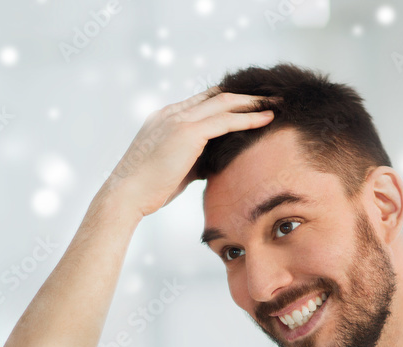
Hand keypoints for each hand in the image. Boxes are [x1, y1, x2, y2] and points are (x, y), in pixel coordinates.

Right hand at [104, 88, 275, 217]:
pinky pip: (225, 120)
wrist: (126, 195)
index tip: (251, 103)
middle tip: (271, 97)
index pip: (203, 101)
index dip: (229, 100)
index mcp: (165, 118)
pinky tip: (268, 118)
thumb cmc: (148, 190)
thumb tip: (214, 166)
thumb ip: (194, 161)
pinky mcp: (187, 132)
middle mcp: (171, 112)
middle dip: (246, 95)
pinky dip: (248, 118)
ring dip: (253, 102)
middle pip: (216, 95)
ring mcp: (178, 119)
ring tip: (277, 103)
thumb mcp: (176, 169)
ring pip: (224, 102)